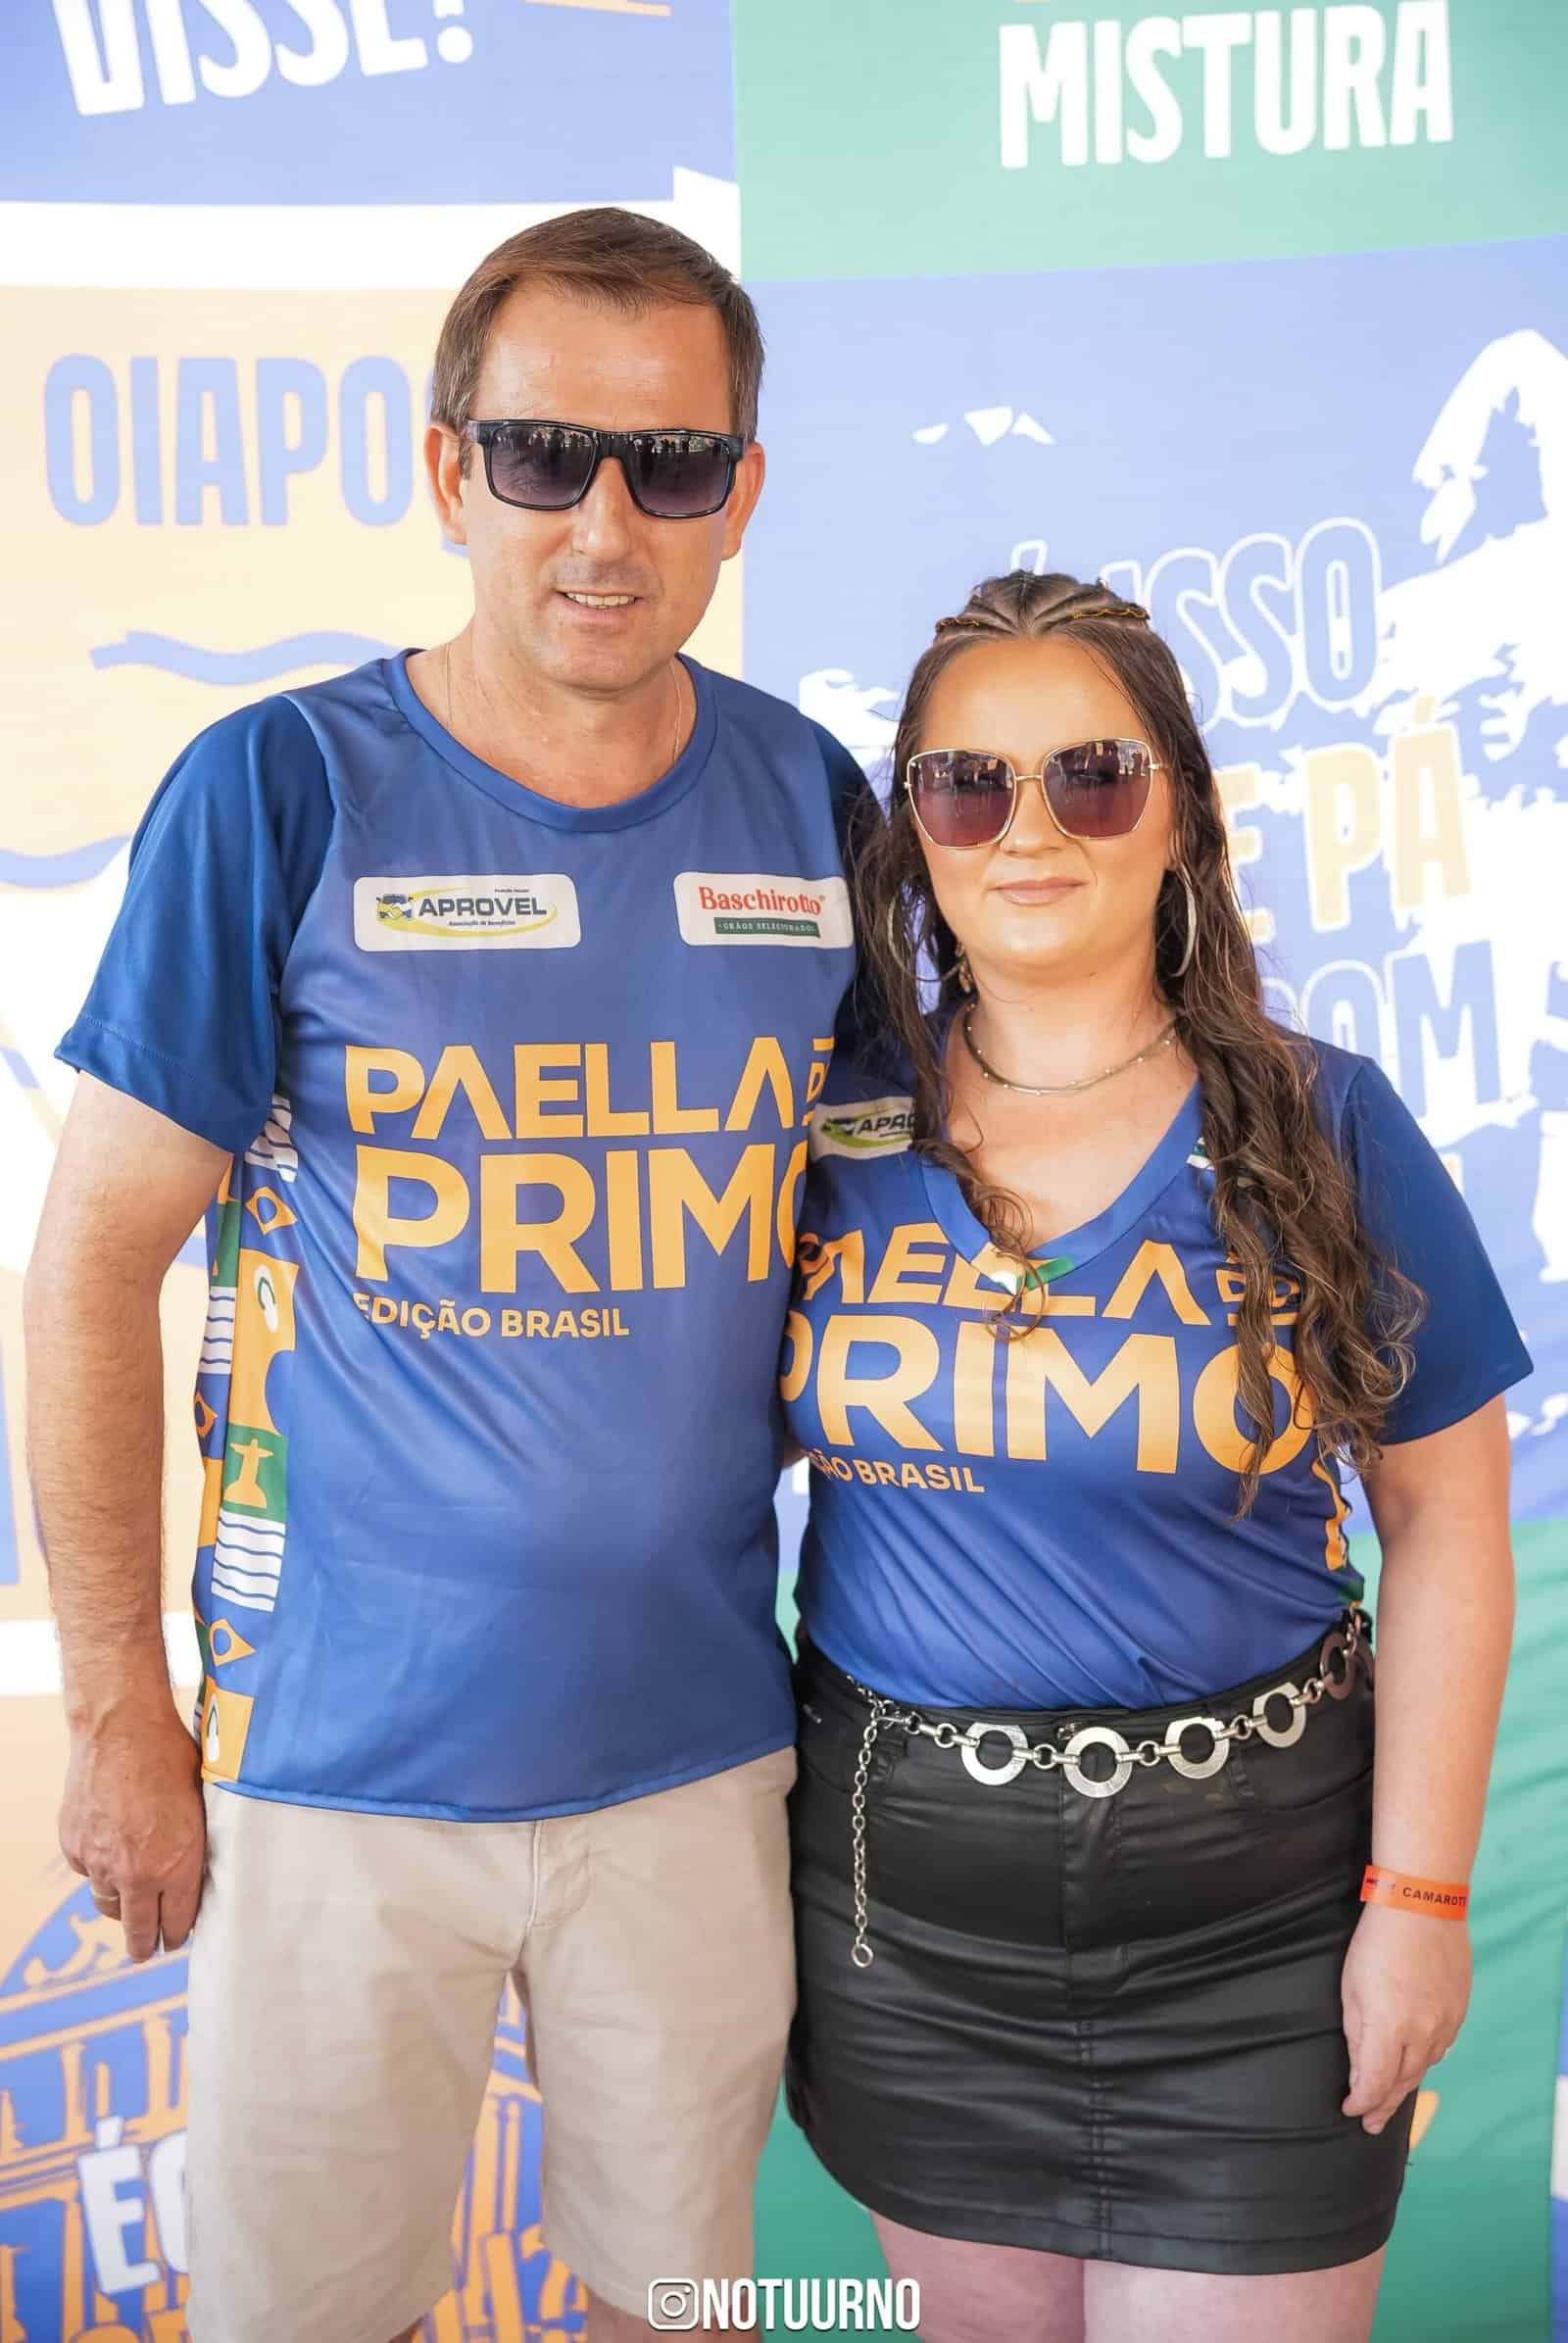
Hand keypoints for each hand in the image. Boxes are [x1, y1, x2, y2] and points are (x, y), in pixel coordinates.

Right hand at [59, 1697, 206, 1962]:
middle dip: (144, 1945)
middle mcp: (136, 1874)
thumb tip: (202, 1870)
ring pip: (108, 1903)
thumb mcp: (203, 1804)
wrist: (122, 1728)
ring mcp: (100, 1863)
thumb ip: (197, 1844)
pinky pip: (88, 1872)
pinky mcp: (74, 1847)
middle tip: (145, 1952)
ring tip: (129, 1905)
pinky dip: (98, 1869)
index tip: (176, 1941)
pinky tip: (110, 1852)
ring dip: (120, 1906)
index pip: (178, 1923)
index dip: (177, 1935)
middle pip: (137, 1930)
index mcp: (177, 1866)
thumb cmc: (173, 1757)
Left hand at [1340, 1899, 1470, 2132]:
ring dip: (1404, 2086)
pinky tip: (1414, 2066)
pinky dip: (1424, 2062)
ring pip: (1423, 2069)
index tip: (1350, 2110)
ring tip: (1388, 2102)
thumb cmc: (1376, 1943)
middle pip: (1401, 2083)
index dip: (1361, 2102)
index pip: (1374, 2082)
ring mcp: (1445, 2024)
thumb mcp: (1351, 1989)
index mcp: (1388, 2028)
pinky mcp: (1458, 2012)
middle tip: (1370, 2125)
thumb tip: (1359, 2073)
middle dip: (1383, 2106)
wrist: (1421, 1907)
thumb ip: (1356, 2035)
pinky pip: (1441, 2049)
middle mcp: (1421, 2033)